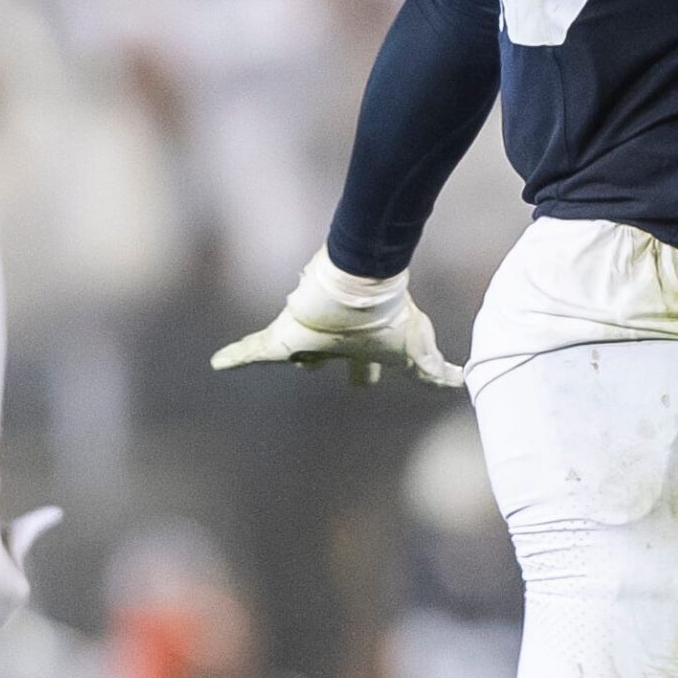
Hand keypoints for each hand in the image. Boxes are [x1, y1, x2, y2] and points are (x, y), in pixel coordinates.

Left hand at [211, 248, 462, 387]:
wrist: (366, 290)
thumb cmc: (391, 317)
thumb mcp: (417, 351)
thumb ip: (435, 371)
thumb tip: (460, 382)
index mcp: (365, 346)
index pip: (363, 364)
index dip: (363, 375)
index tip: (363, 386)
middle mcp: (335, 340)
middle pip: (324, 355)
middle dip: (318, 361)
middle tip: (310, 368)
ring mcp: (309, 335)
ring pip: (289, 347)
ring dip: (277, 353)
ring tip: (255, 362)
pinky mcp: (285, 334)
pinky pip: (254, 349)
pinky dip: (237, 357)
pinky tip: (216, 364)